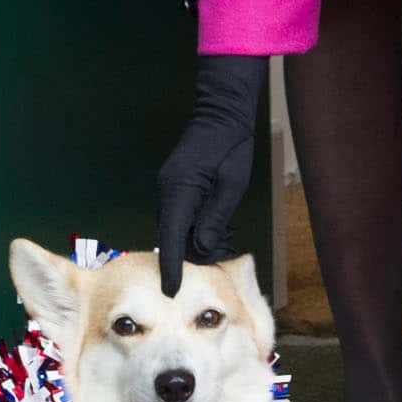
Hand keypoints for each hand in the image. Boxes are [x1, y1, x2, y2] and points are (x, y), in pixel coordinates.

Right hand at [157, 53, 266, 296]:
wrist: (223, 111)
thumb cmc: (232, 144)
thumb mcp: (232, 184)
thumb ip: (216, 217)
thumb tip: (204, 248)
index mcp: (180, 190)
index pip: (172, 237)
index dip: (172, 266)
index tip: (170, 290)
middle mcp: (169, 190)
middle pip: (173, 235)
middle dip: (187, 256)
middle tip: (208, 271)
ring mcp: (170, 186)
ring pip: (177, 226)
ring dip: (193, 242)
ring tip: (217, 253)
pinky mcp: (176, 184)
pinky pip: (181, 215)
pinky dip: (194, 228)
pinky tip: (213, 234)